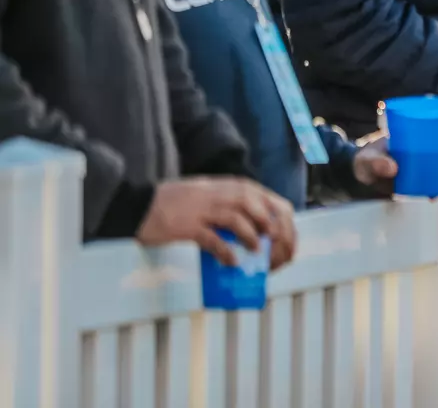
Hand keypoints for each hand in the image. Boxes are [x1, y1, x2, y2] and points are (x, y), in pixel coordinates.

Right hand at [137, 176, 297, 269]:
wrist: (140, 205)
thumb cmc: (180, 203)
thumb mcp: (214, 194)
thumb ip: (236, 205)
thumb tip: (262, 228)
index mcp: (232, 186)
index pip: (271, 200)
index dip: (284, 221)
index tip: (287, 240)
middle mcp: (222, 194)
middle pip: (261, 209)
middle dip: (274, 232)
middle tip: (277, 250)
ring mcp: (205, 209)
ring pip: (239, 221)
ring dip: (252, 238)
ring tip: (256, 251)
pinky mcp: (188, 226)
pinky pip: (213, 239)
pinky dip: (226, 251)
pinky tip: (232, 261)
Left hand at [351, 135, 437, 195]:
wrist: (355, 175)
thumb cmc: (363, 160)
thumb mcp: (368, 159)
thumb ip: (377, 163)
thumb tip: (394, 169)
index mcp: (411, 139)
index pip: (435, 139)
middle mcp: (417, 153)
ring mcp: (415, 169)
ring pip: (437, 173)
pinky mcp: (411, 183)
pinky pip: (427, 186)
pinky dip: (434, 191)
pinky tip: (436, 197)